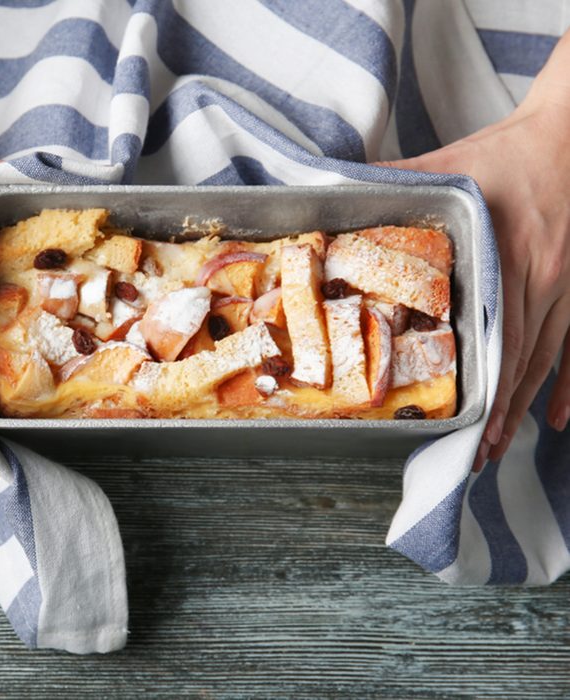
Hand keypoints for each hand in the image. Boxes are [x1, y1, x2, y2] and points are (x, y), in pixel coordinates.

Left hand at [376, 33, 569, 469]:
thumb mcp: (450, 163)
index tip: (463, 425)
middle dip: (497, 414)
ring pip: (545, 360)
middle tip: (475, 457)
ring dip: (524, 407)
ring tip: (503, 448)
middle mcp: (539, 281)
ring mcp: (565, 286)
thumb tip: (342, 188)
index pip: (493, 336)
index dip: (482, 387)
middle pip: (517, 361)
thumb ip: (396, 179)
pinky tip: (562, 415)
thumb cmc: (511, 149)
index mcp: (505, 257)